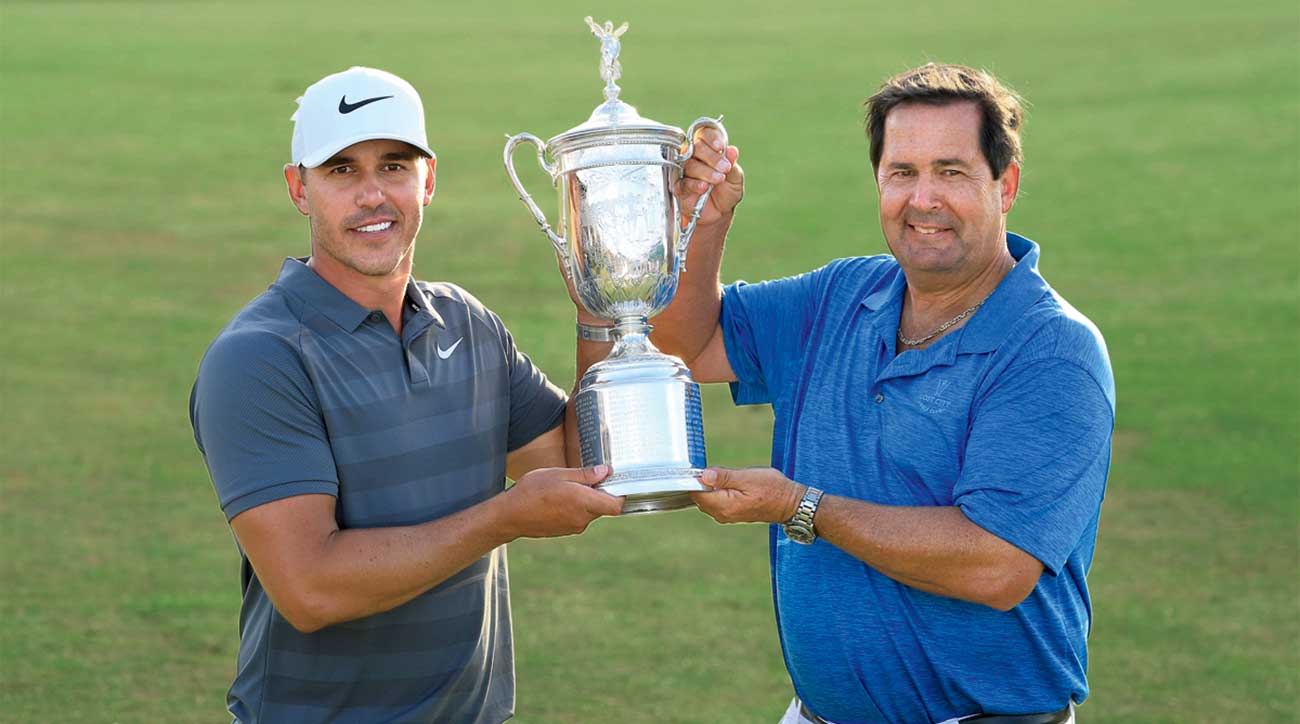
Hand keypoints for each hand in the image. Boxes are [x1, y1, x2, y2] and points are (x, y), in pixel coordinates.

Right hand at [501, 465, 622, 537]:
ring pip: (590, 512)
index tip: (615, 481)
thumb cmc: (532, 491)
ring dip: (586, 500)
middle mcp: (582, 518)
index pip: (616, 506)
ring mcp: (574, 527)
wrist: (510, 516)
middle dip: (600, 493)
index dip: (620, 494)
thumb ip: (584, 475)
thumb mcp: (558, 474)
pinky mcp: (565, 530)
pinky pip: (579, 518)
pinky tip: (559, 498)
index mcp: (583, 502)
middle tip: (588, 478)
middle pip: (603, 507)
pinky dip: (576, 508)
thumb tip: (606, 472)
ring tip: (568, 487)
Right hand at [674, 127, 742, 226]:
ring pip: (690, 164)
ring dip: (706, 172)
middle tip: (725, 168)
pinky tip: (704, 187)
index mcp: (708, 149)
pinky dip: (694, 184)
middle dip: (712, 157)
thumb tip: (732, 150)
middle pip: (696, 147)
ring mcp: (684, 171)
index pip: (704, 133)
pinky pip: (682, 182)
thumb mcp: (735, 178)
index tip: (720, 146)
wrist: (719, 213)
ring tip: (718, 179)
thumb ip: (732, 164)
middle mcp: (694, 157)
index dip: (711, 137)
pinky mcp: (678, 186)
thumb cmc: (726, 192)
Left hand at [689, 466, 803, 524]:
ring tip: (724, 475)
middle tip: (715, 469)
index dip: (695, 479)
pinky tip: (727, 483)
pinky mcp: (731, 513)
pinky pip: (716, 501)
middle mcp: (722, 515)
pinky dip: (717, 491)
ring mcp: (726, 516)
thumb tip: (704, 475)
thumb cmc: (772, 489)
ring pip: (707, 499)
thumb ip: (724, 477)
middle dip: (702, 482)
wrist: (789, 503)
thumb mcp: (748, 477)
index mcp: (724, 506)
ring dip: (710, 487)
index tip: (702, 468)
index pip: (696, 493)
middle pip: (699, 497)